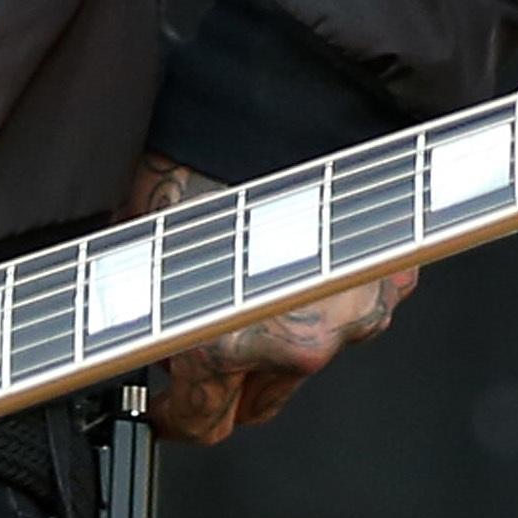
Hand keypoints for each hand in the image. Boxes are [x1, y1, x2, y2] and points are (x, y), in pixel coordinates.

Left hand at [126, 152, 412, 444]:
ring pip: (309, 359)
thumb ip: (145, 299)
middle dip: (224, 391)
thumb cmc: (209, 154)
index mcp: (229, 341)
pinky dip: (325, 297)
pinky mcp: (392, 280)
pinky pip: (353, 309)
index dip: (171, 419)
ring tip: (246, 289)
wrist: (287, 95)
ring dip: (276, 342)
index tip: (160, 407)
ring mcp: (356, 314)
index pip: (201, 423)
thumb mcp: (144, 238)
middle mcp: (300, 343)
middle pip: (258, 408)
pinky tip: (296, 258)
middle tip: (196, 357)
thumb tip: (125, 318)